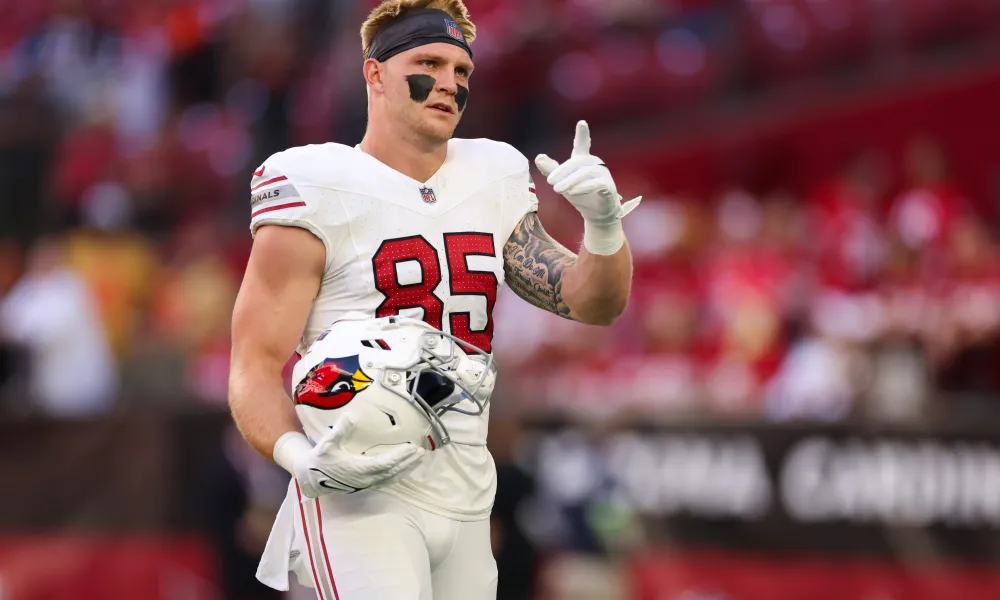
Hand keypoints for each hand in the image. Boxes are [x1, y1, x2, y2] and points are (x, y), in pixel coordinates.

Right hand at [294, 416, 425, 497]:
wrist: (311, 477)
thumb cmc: (321, 459)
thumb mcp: (327, 444)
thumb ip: (339, 431)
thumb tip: (349, 417)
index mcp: (357, 469)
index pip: (384, 464)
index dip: (399, 457)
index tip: (411, 448)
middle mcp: (365, 479)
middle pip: (392, 472)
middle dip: (407, 462)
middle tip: (421, 452)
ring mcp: (366, 483)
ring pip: (391, 478)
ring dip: (406, 468)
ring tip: (419, 459)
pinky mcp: (366, 485)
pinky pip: (387, 481)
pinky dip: (399, 474)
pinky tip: (406, 468)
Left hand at [535, 120, 640, 226]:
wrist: (596, 214)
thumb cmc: (580, 195)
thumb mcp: (562, 182)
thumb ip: (551, 170)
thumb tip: (538, 157)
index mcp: (583, 161)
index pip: (582, 145)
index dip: (582, 134)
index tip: (581, 123)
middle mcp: (594, 164)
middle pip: (577, 163)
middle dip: (562, 171)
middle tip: (550, 182)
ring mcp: (603, 174)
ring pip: (585, 173)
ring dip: (570, 181)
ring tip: (557, 189)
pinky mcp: (608, 186)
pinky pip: (596, 184)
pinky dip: (584, 187)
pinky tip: (574, 192)